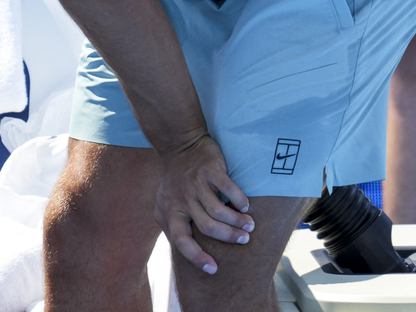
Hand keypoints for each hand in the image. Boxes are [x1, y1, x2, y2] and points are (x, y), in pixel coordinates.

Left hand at [154, 133, 253, 273]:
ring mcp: (195, 184)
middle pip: (207, 226)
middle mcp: (181, 199)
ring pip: (219, 210)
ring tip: (249, 225)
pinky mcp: (209, 169)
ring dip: (237, 221)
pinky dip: (239, 200)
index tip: (213, 269)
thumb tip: (186, 252)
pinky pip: (228, 188)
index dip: (196, 256)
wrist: (179, 146)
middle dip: (228, 236)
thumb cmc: (175, 182)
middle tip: (244, 239)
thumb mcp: (166, 204)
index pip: (180, 240)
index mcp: (169, 211)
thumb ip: (173, 225)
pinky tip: (246, 206)